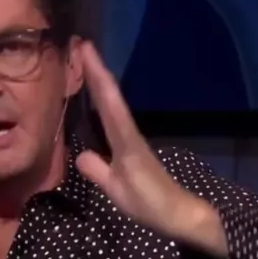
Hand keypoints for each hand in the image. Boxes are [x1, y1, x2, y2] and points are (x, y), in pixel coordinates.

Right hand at [73, 42, 228, 258]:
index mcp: (126, 140)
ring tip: (84, 62)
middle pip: (111, 96)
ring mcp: (131, 138)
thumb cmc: (150, 204)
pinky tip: (96, 97)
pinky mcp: (131, 147)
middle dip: (96, 70)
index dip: (96, 74)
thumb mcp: (119, 192)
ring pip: (113, 103)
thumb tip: (80, 154)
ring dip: (99, 81)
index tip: (85, 48)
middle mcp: (129, 133)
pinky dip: (104, 99)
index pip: (109, 101)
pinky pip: (113, 116)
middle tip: (80, 44)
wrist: (177, 214)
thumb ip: (99, 172)